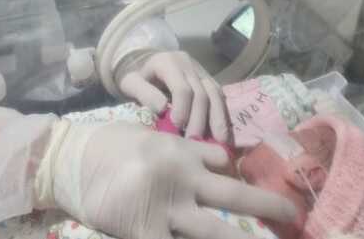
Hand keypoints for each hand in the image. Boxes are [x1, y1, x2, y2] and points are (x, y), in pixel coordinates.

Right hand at [38, 121, 296, 238]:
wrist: (69, 157)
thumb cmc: (107, 144)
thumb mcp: (149, 134)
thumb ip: (183, 148)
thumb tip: (217, 160)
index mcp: (182, 151)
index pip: (224, 163)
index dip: (243, 176)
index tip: (263, 190)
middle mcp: (182, 178)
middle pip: (235, 193)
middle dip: (269, 205)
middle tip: (294, 215)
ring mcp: (166, 207)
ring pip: (216, 230)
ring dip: (242, 237)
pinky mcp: (144, 230)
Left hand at [116, 51, 229, 142]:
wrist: (144, 63)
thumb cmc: (137, 78)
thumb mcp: (131, 83)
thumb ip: (143, 93)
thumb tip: (162, 108)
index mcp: (168, 62)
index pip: (182, 88)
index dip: (182, 109)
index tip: (176, 128)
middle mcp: (188, 64)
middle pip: (201, 92)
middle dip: (199, 119)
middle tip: (194, 141)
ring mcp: (201, 71)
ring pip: (215, 94)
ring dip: (217, 119)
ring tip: (218, 141)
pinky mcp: (209, 79)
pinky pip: (220, 96)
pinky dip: (222, 115)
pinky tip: (222, 133)